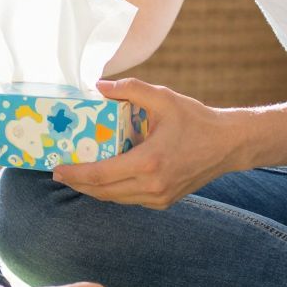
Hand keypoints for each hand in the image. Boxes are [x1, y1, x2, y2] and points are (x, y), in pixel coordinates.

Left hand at [51, 78, 242, 208]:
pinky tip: (105, 178)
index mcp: (149, 162)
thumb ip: (130, 90)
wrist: (229, 145)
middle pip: (103, 192)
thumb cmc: (197, 120)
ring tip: (77, 176)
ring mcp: (159, 197)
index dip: (76, 173)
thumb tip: (99, 85)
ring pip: (115, 199)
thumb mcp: (164, 98)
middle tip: (60, 173)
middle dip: (78, 183)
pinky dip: (113, 190)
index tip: (57, 168)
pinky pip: (130, 198)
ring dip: (94, 189)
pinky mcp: (164, 201)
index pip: (101, 175)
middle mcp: (152, 186)